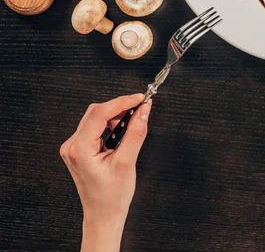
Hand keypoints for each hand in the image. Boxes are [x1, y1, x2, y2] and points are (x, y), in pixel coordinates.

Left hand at [60, 94, 151, 251]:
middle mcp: (72, 146)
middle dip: (119, 107)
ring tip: (133, 120)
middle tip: (140, 106)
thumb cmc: (112, 196)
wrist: (103, 214)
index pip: (99, 114)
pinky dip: (110, 124)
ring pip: (95, 118)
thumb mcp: (127, 162)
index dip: (122, 102)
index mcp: (79, 149)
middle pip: (95, 112)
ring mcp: (73, 148)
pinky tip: (122, 128)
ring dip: (115, 115)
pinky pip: (94, 127)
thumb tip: (143, 111)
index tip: (140, 98)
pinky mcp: (79, 149)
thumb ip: (136, 133)